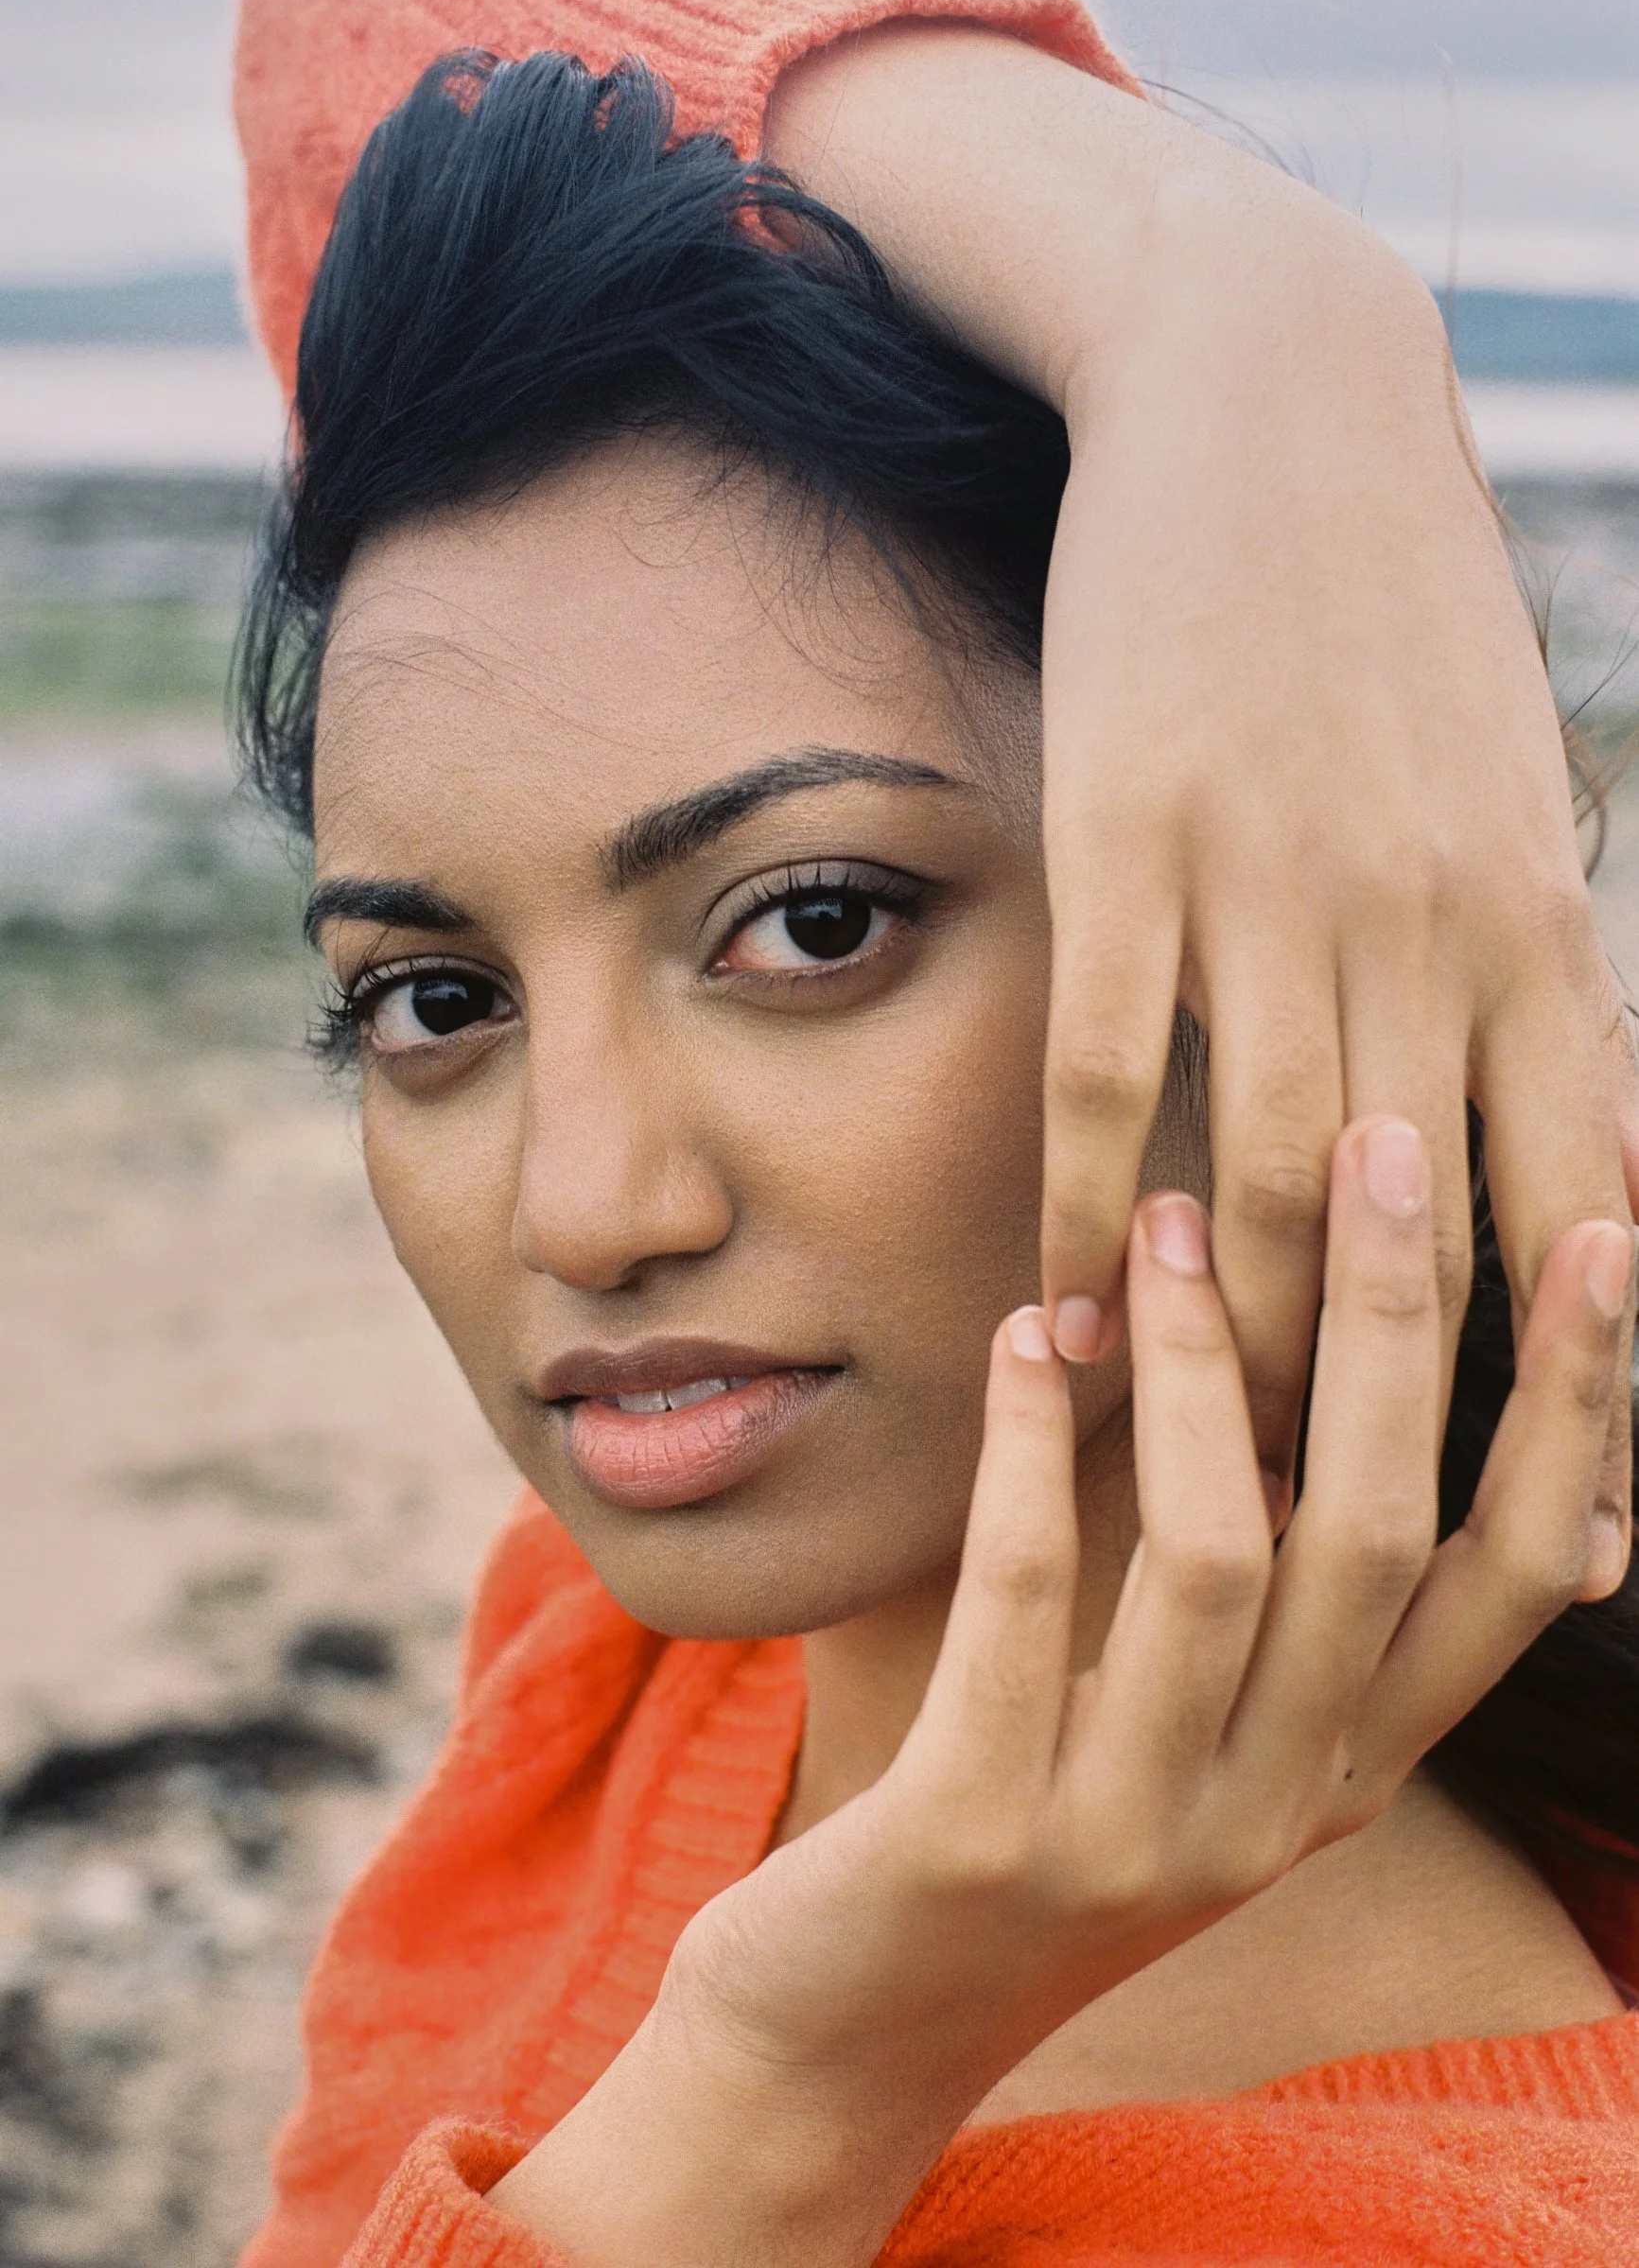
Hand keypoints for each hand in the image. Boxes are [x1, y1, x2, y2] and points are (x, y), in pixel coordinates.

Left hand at [491, 1122, 1630, 2267]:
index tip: (1596, 1237)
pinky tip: (1029, 1339)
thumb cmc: (1032, 1818)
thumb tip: (1333, 1375)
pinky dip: (1034, 1447)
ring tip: (1163, 1218)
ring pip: (1219, 1552)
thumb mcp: (1191, 1722)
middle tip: (1380, 1145)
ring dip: (1201, 1365)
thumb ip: (1276, 1594)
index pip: (1514, 1577)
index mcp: (1345, 1767)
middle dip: (1391, 1325)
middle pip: (1377, 1530)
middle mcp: (1273, 1808)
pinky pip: (1028, 1597)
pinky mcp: (979, 1829)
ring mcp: (1132, 1830)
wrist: (855, 2033)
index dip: (1569, 1410)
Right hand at [765, 24, 1637, 1554]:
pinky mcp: (1125, 839)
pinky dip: (1074, 1205)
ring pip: (1250, 1182)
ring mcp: (1267, 884)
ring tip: (1185, 1479)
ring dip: (1218, 1346)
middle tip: (1334, 1571)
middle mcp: (1423, 925)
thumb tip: (1543, 1123)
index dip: (1579, 1395)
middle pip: (1404, 1241)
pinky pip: (1099, 1068)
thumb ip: (1530, 957)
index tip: (1559, 1549)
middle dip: (1375, 1418)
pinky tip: (1052, 1302)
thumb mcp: (1510, 780)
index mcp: (1539, 919)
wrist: (1276, 388)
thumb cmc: (1396, 605)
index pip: (1581, 1208)